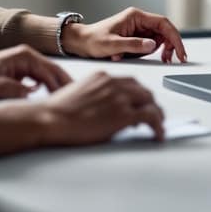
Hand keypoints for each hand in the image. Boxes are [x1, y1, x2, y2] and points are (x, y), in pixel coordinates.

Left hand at [0, 45, 72, 99]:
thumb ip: (16, 91)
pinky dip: (49, 90)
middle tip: (79, 103)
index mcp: (23, 56)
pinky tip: (54, 101)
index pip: (51, 72)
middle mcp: (26, 56)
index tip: (71, 102)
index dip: (62, 88)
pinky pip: (41, 81)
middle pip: (54, 72)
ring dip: (59, 89)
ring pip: (49, 77)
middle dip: (66, 86)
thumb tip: (35, 96)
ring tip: (70, 104)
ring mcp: (24, 64)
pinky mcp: (20, 73)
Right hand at [39, 72, 164, 143]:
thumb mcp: (78, 92)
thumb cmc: (57, 109)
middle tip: (152, 115)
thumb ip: (95, 94)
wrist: (52, 118)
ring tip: (158, 126)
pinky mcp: (124, 114)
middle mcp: (114, 83)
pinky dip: (158, 126)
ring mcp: (120, 98)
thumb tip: (102, 106)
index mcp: (102, 77)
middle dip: (149, 103)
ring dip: (157, 114)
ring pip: (151, 102)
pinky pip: (151, 117)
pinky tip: (158, 134)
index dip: (137, 94)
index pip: (129, 82)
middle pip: (143, 90)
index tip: (139, 103)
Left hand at [64, 8, 187, 62]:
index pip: (163, 23)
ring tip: (150, 59)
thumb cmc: (93, 41)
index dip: (175, 37)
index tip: (180, 52)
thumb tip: (153, 45)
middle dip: (170, 45)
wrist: (81, 43)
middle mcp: (138, 20)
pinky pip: (149, 44)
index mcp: (135, 16)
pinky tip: (139, 57)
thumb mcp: (112, 45)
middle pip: (164, 31)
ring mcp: (138, 28)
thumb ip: (133, 45)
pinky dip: (149, 52)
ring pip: (159, 39)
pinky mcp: (135, 37)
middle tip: (171, 60)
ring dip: (159, 50)